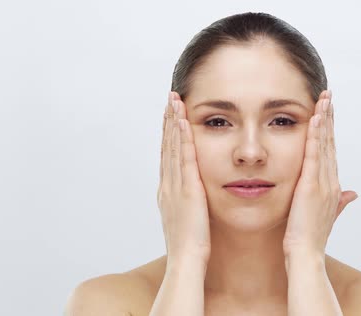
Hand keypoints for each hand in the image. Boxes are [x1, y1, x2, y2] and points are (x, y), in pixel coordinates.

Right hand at [157, 91, 210, 265]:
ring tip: (174, 101)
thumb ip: (188, 204)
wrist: (186, 261)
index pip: (168, 156)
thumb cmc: (191, 246)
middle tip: (169, 99)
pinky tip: (183, 121)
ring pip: (173, 147)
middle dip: (168, 121)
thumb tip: (194, 197)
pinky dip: (182, 138)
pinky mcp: (187, 189)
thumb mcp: (187, 219)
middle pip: (167, 146)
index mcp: (168, 191)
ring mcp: (175, 185)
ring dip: (173, 122)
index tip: (170, 116)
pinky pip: (184, 158)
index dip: (168, 134)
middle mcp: (167, 184)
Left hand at [282, 90, 358, 257]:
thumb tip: (354, 193)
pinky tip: (315, 118)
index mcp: (333, 186)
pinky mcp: (311, 185)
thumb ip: (340, 202)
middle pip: (331, 142)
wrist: (306, 254)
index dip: (330, 130)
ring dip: (324, 119)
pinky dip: (315, 135)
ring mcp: (323, 182)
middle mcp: (331, 181)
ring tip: (324, 98)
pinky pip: (313, 155)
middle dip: (330, 117)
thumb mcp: (327, 215)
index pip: (331, 151)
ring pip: (324, 144)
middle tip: (328, 96)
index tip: (328, 112)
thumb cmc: (311, 237)